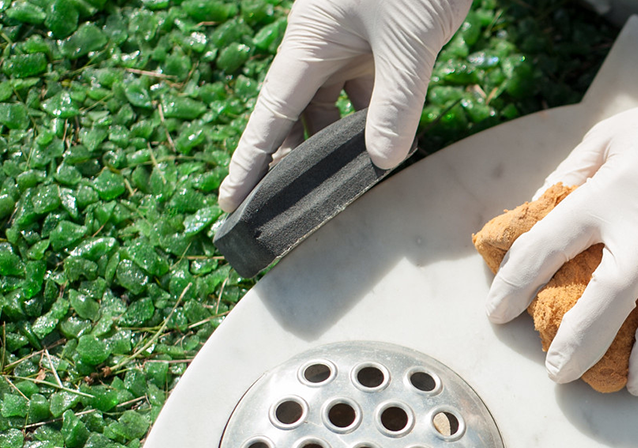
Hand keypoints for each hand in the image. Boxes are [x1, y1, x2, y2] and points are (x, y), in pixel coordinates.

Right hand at [217, 0, 470, 210]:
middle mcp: (323, 48)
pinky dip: (373, 123)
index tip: (229, 202)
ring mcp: (352, 46)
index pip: (271, 115)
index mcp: (310, 44)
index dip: (250, 162)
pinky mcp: (382, 46)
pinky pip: (368, 94)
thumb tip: (381, 162)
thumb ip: (397, 102)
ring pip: (334, 108)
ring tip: (336, 194)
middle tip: (288, 215)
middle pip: (297, 116)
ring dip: (337, 146)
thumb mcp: (408, 42)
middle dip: (291, 163)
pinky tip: (382, 151)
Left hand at [485, 66, 637, 394]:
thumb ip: (570, 173)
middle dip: (577, 345)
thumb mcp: (609, 136)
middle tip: (559, 374)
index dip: (513, 285)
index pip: (544, 247)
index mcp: (608, 195)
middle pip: (605, 301)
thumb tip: (534, 210)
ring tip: (637, 385)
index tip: (497, 313)